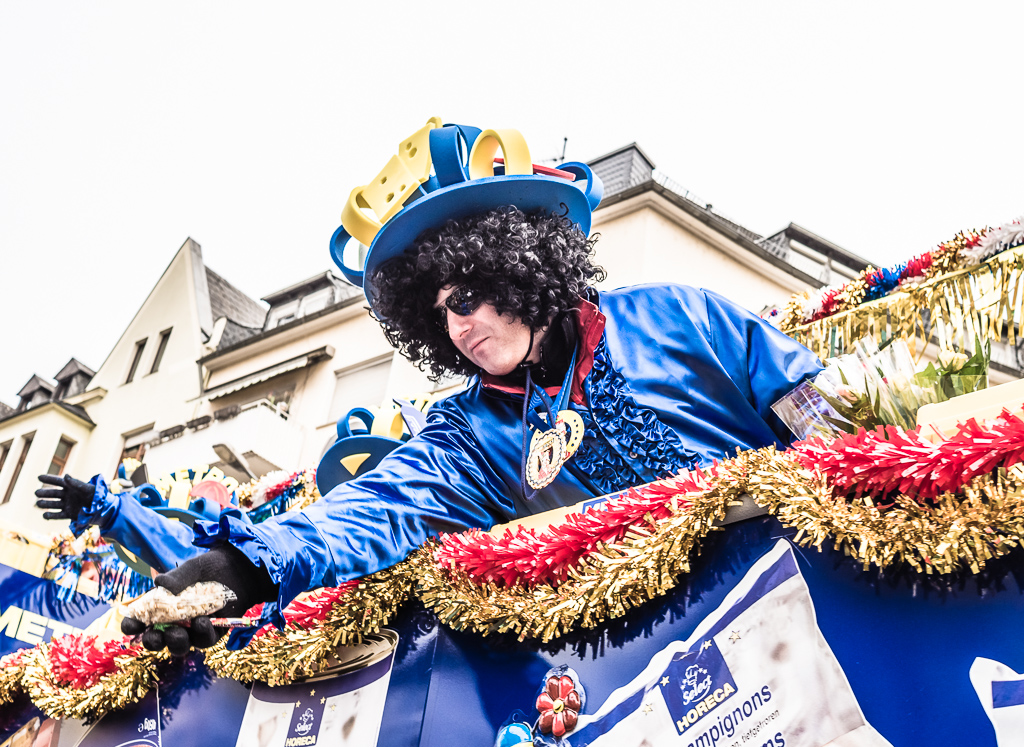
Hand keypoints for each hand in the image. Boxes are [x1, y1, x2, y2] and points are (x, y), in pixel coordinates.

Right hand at [35, 474, 94, 520]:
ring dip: (45, 504)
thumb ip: (76, 483)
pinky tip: (44, 515)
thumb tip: (66, 475)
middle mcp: (67, 495)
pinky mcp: (69, 514)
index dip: (49, 479)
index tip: (39, 477)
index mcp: (72, 486)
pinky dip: (51, 516)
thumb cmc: (96, 495)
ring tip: (38, 503)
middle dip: (45, 493)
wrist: (102, 508)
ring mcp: (67, 504)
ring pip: (54, 504)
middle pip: (53, 493)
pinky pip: (58, 515)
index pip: (58, 481)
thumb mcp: (87, 488)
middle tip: (36, 492)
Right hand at [120, 544, 277, 655]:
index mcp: (161, 607)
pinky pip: (205, 640)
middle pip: (158, 640)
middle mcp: (174, 622)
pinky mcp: (213, 632)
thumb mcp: (191, 569)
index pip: (140, 621)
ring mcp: (193, 629)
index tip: (130, 625)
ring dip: (176, 641)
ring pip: (180, 645)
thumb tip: (159, 583)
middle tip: (154, 635)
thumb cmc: (209, 567)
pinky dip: (202, 633)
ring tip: (177, 631)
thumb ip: (176, 577)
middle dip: (153, 641)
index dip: (132, 625)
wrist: (239, 567)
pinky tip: (202, 621)